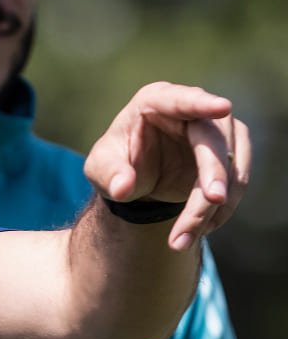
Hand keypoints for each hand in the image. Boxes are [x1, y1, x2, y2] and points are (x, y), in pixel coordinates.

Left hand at [83, 82, 250, 251]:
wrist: (137, 180)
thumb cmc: (116, 164)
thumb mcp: (101, 170)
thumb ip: (110, 176)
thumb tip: (122, 186)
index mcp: (154, 102)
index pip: (180, 99)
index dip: (201, 103)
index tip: (222, 107)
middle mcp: (190, 111)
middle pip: (212, 139)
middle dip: (214, 171)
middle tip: (213, 200)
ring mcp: (216, 130)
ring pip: (230, 165)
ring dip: (214, 204)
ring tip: (181, 238)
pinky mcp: (231, 152)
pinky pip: (237, 183)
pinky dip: (220, 211)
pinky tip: (197, 230)